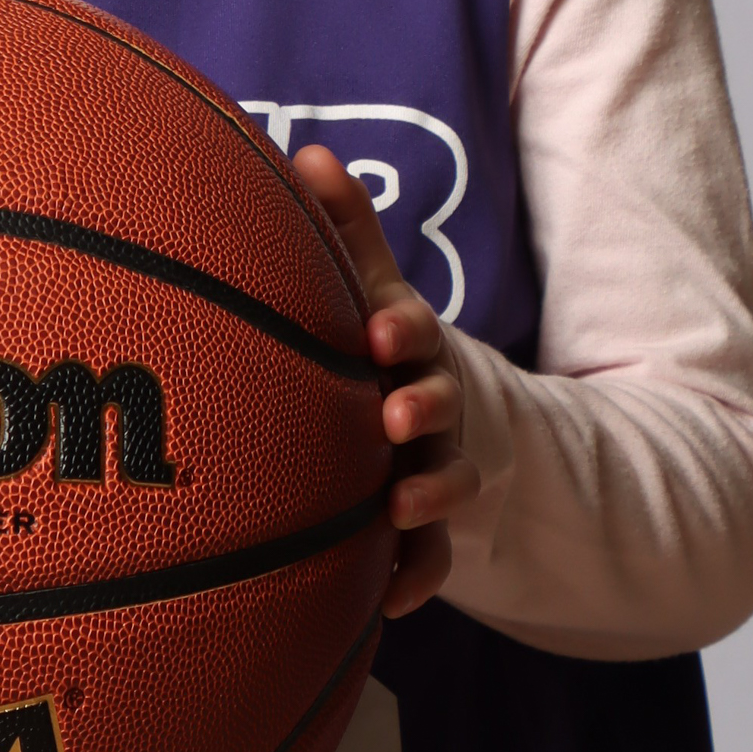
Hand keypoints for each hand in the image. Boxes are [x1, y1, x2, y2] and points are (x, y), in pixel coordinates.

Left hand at [290, 146, 478, 617]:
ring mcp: (438, 468)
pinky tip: (387, 601)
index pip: (415, 331)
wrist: (436, 428)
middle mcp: (431, 406)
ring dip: (428, 493)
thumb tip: (308, 150)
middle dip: (423, 408)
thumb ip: (346, 230)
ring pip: (444, 481)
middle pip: (438, 404)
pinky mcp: (434, 530)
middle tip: (393, 415)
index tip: (380, 335)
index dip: (403, 333)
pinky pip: (433, 559)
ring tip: (396, 508)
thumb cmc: (379, 349)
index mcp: (410, 347)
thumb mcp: (372, 289)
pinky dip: (417, 578)